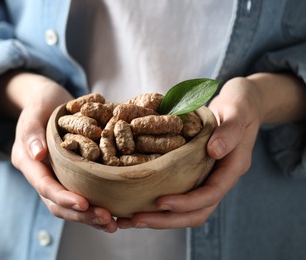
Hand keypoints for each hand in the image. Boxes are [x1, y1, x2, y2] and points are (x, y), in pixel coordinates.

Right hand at [0, 71, 117, 231]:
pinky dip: (94, 205)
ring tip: (113, 223)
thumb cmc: (41, 102)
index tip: (85, 204)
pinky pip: (80, 194)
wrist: (47, 101)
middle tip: (107, 220)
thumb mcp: (35, 110)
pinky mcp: (68, 176)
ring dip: (89, 216)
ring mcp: (54, 176)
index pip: (44, 186)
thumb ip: (31, 131)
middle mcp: (40, 174)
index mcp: (28, 161)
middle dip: (81, 214)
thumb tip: (36, 155)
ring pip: (69, 205)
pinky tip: (113, 212)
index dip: (63, 197)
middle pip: (57, 203)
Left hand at [117, 76, 262, 228]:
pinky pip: (180, 195)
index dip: (186, 202)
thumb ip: (229, 132)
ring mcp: (208, 179)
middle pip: (197, 212)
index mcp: (232, 168)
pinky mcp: (196, 175)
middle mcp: (220, 179)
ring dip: (161, 218)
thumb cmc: (240, 106)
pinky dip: (160, 205)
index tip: (160, 202)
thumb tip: (214, 152)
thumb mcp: (238, 112)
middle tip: (136, 219)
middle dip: (167, 220)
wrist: (242, 105)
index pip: (211, 194)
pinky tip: (138, 204)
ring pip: (187, 210)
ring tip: (130, 219)